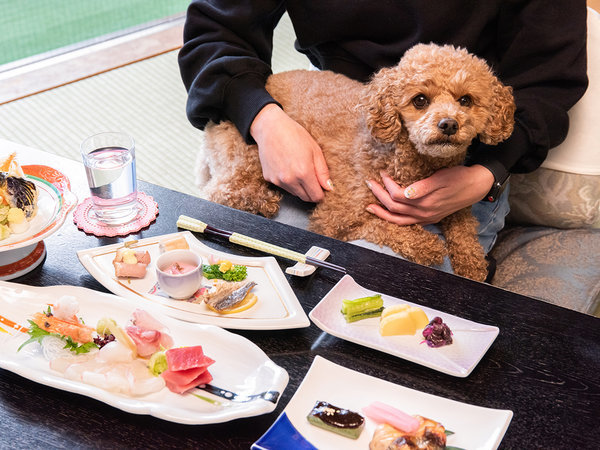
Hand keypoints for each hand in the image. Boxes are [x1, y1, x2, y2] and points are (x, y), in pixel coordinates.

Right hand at [250, 104, 332, 201]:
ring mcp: (277, 180)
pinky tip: (287, 166)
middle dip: (311, 191)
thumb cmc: (294, 134)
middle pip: (305, 198)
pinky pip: (283, 186)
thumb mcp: (315, 150)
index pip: (316, 197)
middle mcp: (289, 180)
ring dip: (299, 187)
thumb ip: (323, 172)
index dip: (321, 193)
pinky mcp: (269, 179)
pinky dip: (287, 181)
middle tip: (312, 177)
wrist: (270, 128)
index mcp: (303, 173)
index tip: (322, 187)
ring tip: (298, 168)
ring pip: (294, 193)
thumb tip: (329, 188)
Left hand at [366, 165, 494, 224]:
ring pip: (398, 221)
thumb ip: (423, 187)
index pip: (397, 196)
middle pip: (394, 208)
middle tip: (369, 184)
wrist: (477, 186)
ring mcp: (427, 218)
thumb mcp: (442, 177)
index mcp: (425, 203)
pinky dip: (394, 218)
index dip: (387, 185)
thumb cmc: (459, 177)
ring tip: (370, 207)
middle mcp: (424, 214)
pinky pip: (407, 223)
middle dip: (379, 197)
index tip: (382, 173)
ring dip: (382, 213)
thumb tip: (406, 193)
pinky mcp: (430, 218)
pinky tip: (388, 213)